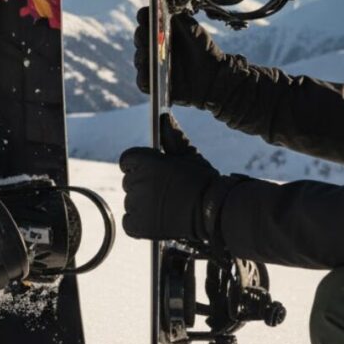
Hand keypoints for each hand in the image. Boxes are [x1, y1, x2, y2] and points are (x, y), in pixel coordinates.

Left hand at [119, 114, 220, 242]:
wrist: (215, 212)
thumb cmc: (203, 182)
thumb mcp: (189, 155)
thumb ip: (172, 137)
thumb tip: (164, 116)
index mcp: (146, 161)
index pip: (127, 160)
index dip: (138, 166)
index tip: (153, 173)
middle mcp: (138, 181)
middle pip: (129, 181)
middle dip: (144, 185)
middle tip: (167, 192)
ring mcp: (136, 204)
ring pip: (131, 201)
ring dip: (143, 204)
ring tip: (167, 206)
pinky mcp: (138, 226)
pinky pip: (129, 222)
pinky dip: (139, 223)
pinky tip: (157, 220)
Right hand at [134, 7, 228, 107]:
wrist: (214, 75)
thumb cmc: (203, 49)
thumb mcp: (193, 30)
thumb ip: (179, 18)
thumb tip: (163, 8)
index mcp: (159, 30)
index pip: (145, 19)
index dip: (143, 16)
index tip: (145, 15)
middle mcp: (152, 46)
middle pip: (139, 38)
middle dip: (141, 36)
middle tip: (146, 36)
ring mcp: (151, 64)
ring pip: (139, 59)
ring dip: (142, 57)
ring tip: (148, 57)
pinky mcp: (154, 84)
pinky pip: (143, 82)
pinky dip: (144, 79)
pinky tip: (150, 76)